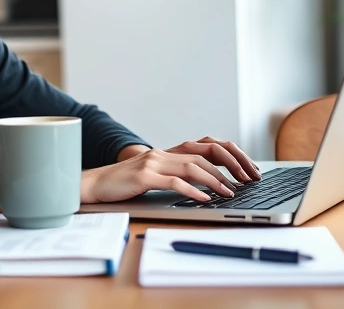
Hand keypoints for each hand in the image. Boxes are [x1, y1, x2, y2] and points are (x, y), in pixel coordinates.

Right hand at [81, 148, 241, 203]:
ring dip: (216, 180)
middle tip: (248, 180)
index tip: (249, 169)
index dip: (231, 155)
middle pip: (205, 154)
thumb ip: (177, 173)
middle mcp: (163, 153)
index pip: (207, 146)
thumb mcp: (155, 175)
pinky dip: (192, 190)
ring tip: (230, 192)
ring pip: (193, 166)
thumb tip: (209, 184)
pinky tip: (205, 198)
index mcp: (168, 151)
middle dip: (231, 166)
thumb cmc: (125, 184)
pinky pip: (174, 182)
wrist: (94, 184)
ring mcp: (152, 163)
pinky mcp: (143, 176)